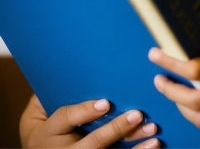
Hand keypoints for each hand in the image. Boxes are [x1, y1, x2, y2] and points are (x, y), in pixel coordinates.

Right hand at [20, 94, 160, 148]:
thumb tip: (75, 63)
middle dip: (115, 129)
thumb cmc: (45, 123)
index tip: (105, 103)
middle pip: (91, 143)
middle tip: (136, 114)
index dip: (85, 112)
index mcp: (49, 132)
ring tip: (152, 130)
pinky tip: (153, 145)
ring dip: (132, 144)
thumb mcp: (40, 110)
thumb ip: (56, 93)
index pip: (66, 119)